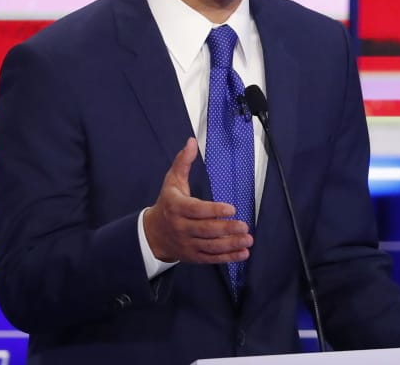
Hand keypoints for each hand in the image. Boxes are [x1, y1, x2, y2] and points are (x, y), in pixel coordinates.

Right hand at [143, 137, 253, 263]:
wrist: (152, 234)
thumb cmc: (167, 204)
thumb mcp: (172, 181)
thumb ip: (183, 162)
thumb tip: (191, 142)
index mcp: (177, 207)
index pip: (196, 210)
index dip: (214, 210)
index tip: (231, 208)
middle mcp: (181, 227)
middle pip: (206, 230)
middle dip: (226, 229)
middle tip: (244, 226)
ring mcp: (187, 243)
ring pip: (210, 246)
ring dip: (230, 244)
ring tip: (247, 240)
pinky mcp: (193, 255)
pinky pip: (211, 258)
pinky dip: (228, 257)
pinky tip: (243, 253)